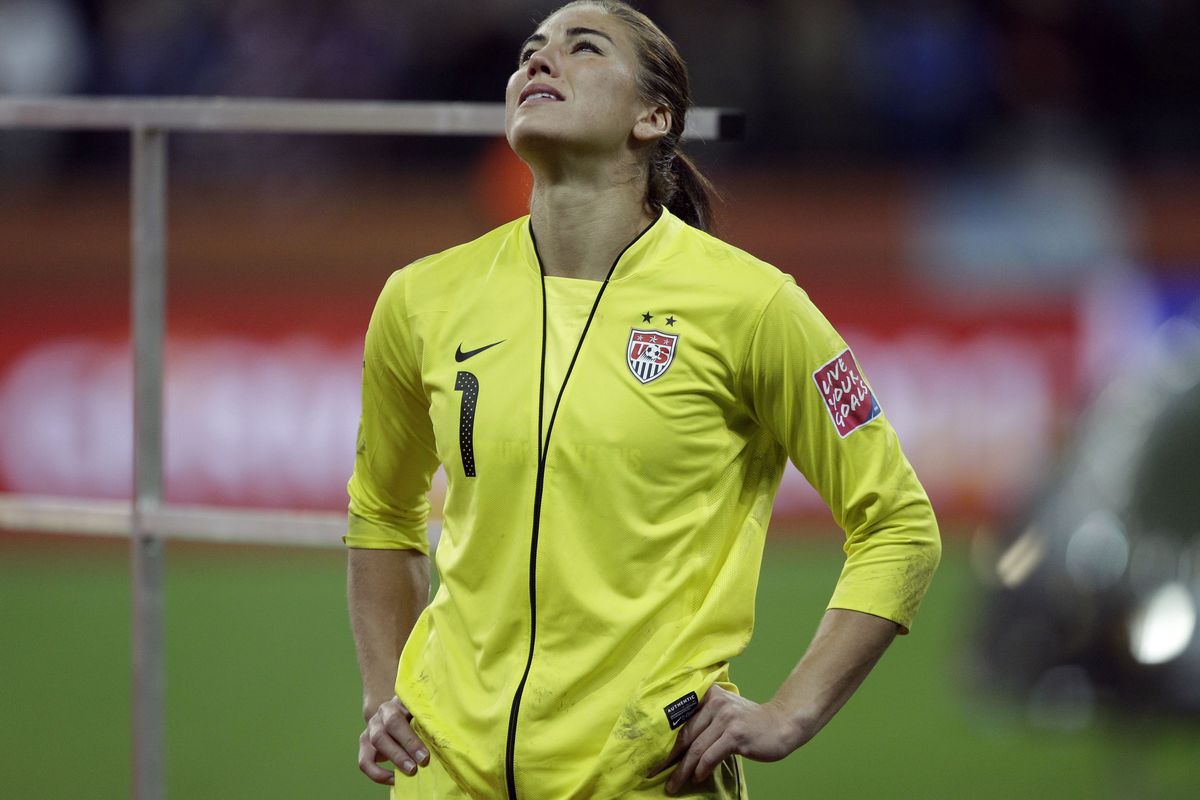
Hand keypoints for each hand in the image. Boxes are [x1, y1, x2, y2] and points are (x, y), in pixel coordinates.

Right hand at [357, 696, 429, 784]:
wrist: (395, 717)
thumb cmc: (417, 718)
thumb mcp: (424, 714)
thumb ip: (432, 721)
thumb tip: (449, 738)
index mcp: (402, 700)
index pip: (408, 707)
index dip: (416, 729)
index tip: (429, 746)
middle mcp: (384, 711)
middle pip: (392, 723)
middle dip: (408, 743)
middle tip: (423, 760)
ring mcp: (372, 726)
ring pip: (377, 739)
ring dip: (395, 757)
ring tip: (411, 770)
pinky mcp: (364, 743)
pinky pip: (365, 761)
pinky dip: (377, 773)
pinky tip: (394, 779)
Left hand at [648, 685, 806, 795]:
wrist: (781, 724)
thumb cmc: (749, 722)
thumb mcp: (725, 711)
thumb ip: (704, 719)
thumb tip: (676, 743)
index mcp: (708, 695)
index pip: (680, 720)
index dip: (664, 740)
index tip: (652, 758)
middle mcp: (715, 703)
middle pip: (685, 736)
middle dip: (668, 759)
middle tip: (654, 774)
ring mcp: (726, 718)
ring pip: (696, 748)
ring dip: (683, 770)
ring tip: (674, 784)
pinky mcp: (736, 734)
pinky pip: (711, 755)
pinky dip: (702, 769)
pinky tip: (698, 778)